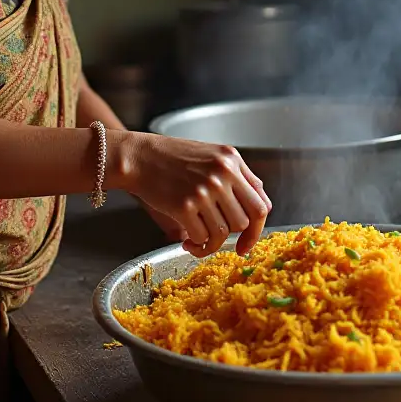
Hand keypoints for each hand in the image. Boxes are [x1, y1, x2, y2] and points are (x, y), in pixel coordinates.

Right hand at [121, 132, 271, 256]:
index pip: (261, 203)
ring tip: (198, 239)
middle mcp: (222, 174)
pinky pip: (202, 237)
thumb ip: (236, 177)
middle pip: (245, 222)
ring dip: (212, 244)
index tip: (247, 241)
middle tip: (217, 239)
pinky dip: (197, 246)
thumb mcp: (211, 156)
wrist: (139, 156)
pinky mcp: (185, 205)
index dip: (258, 229)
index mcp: (232, 160)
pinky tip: (188, 241)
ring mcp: (204, 190)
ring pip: (224, 233)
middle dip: (233, 237)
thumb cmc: (173, 158)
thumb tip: (258, 206)